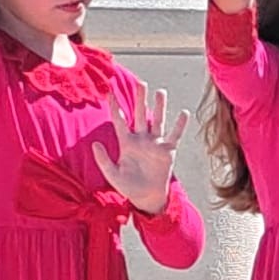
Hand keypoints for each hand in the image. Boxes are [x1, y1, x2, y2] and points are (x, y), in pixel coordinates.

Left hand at [95, 87, 184, 212]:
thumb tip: (95, 144)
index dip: (114, 106)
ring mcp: (155, 144)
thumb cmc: (128, 186)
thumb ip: (103, 160)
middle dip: (140, 99)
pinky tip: (183, 114)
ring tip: (161, 92)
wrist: (146, 196)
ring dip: (159, 107)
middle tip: (141, 83)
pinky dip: (179, 125)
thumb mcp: (112, 174)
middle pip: (140, 115)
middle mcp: (141, 139)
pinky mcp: (167, 151)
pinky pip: (174, 136)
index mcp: (126, 143)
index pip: (119, 120)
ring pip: (157, 121)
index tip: (109, 92)